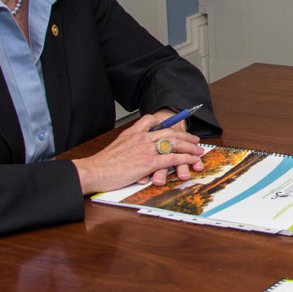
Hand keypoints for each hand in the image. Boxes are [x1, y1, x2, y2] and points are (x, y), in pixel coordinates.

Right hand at [73, 113, 205, 193]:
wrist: (94, 171)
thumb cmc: (102, 164)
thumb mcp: (115, 148)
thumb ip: (126, 145)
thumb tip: (132, 149)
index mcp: (132, 133)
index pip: (150, 120)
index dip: (165, 123)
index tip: (173, 125)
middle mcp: (141, 138)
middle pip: (168, 132)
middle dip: (184, 135)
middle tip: (194, 139)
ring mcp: (146, 149)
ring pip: (173, 143)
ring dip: (189, 146)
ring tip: (198, 149)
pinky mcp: (148, 162)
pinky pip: (172, 158)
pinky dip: (185, 158)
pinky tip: (192, 159)